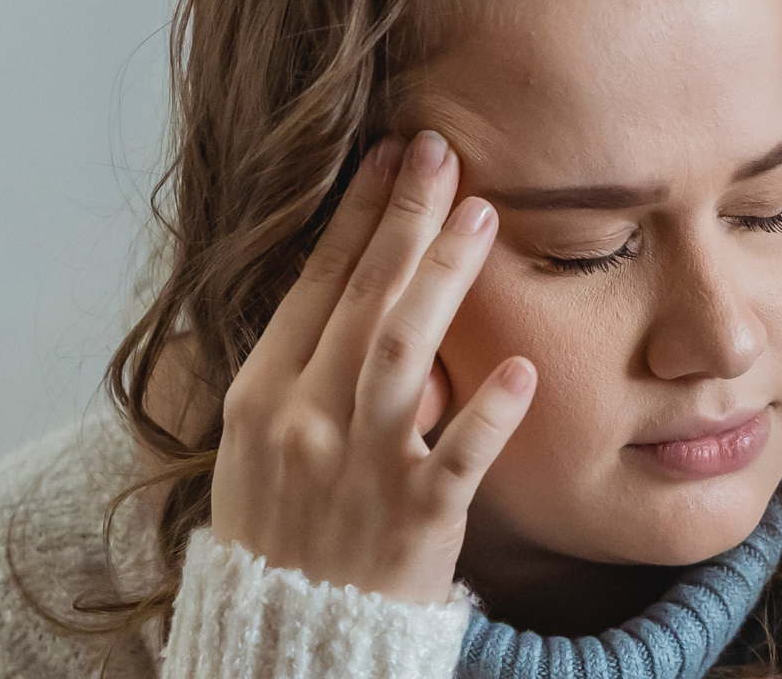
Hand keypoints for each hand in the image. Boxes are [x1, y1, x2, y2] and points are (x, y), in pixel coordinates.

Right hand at [209, 130, 536, 604]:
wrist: (291, 639)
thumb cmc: (288, 531)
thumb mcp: (260, 444)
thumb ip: (304, 367)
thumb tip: (356, 280)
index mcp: (261, 397)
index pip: (315, 285)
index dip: (355, 213)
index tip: (392, 152)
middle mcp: (304, 422)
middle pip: (363, 299)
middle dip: (404, 218)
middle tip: (445, 151)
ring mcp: (361, 468)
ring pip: (403, 356)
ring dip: (444, 280)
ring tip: (485, 217)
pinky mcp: (415, 519)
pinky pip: (458, 457)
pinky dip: (489, 413)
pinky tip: (520, 368)